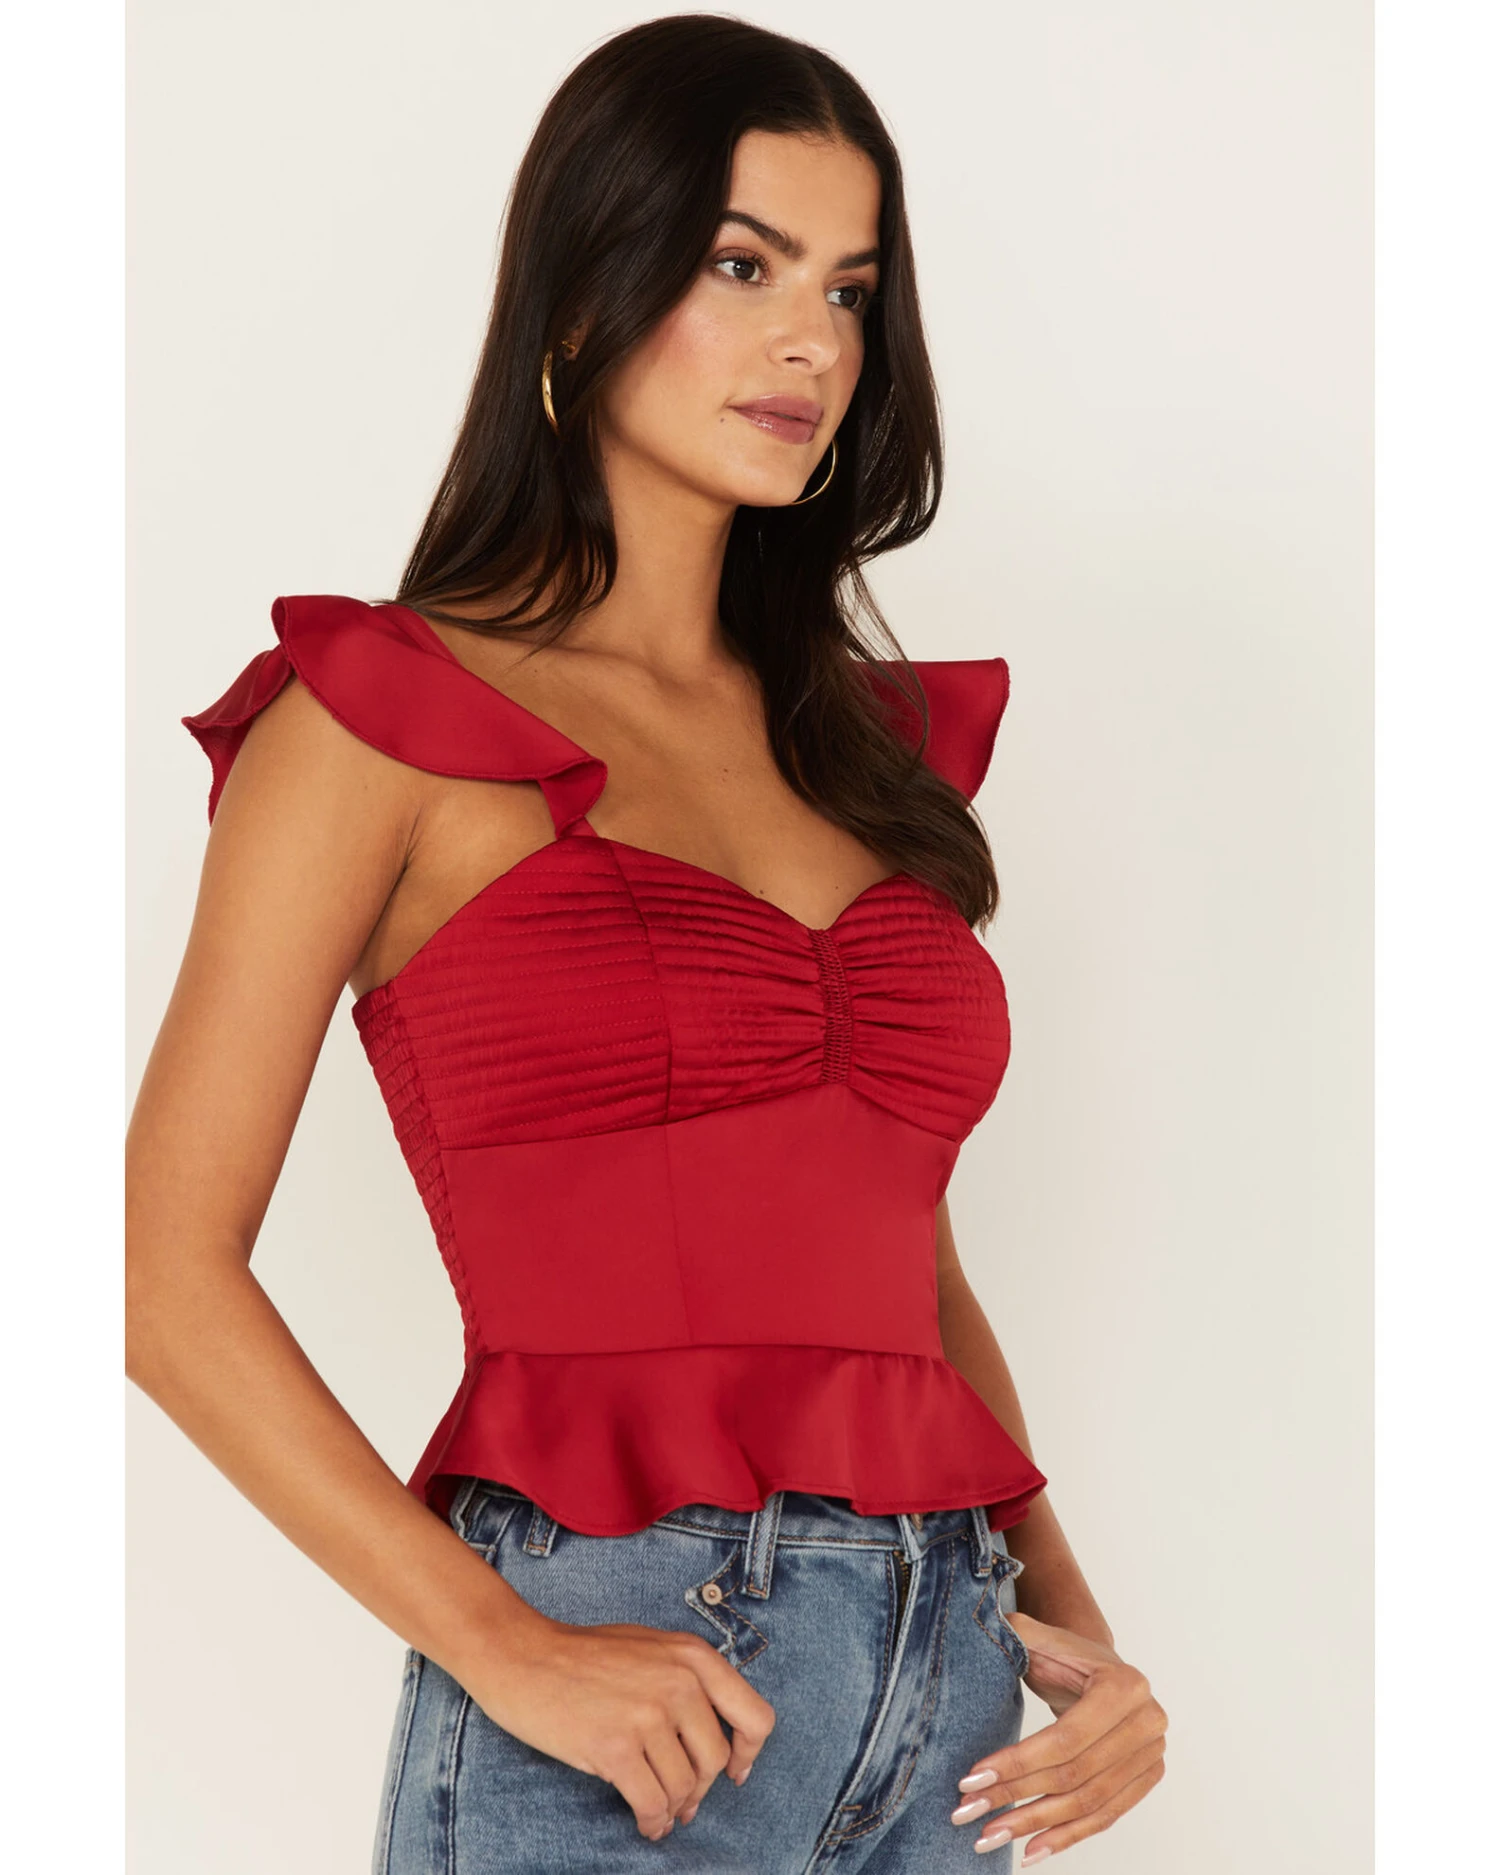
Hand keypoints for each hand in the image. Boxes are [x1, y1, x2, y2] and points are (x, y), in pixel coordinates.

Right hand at [467, 1613, 776, 1840]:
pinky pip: (653, 1804)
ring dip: (673, 1808)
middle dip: (700, 1788)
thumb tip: (719, 1741)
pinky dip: (652, 1822)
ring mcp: (648, 1714)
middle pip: (716, 1761)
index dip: (747, 1753)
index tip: (734, 1772)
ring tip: (659, 1811)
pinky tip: (645, 1822)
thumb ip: (688, 1681)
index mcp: (693, 1657)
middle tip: (683, 1801)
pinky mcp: (616, 1747)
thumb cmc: (583, 1655)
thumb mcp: (651, 1649)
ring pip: (684, 1787)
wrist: (523, 1655)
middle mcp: (679, 1682)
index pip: (755, 1716)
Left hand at [952, 1613, 1167, 1861]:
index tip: (971, 1780)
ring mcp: (1152, 1754)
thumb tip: (985, 1629)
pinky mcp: (1147, 1779)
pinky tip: (1030, 1851)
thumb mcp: (1039, 1638)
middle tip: (969, 1813)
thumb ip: (1014, 1633)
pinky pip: (1104, 1817)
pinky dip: (1067, 1838)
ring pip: (1087, 1803)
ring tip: (990, 1837)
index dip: (1017, 1763)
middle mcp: (1147, 1722)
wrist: (1097, 1669)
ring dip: (1035, 1826)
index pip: (1065, 1738)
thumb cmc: (1064, 1656)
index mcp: (1124, 1685)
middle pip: (1074, 1775)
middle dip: (1016, 1797)